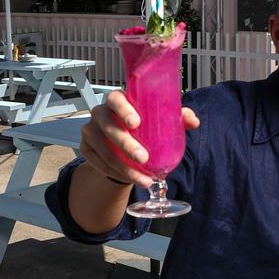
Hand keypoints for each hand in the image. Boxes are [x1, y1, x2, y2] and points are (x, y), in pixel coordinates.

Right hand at [79, 90, 198, 186]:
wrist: (123, 148)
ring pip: (103, 149)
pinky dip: (114, 172)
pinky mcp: (85, 148)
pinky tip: (129, 179)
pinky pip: (98, 162)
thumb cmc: (142, 128)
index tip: (137, 123)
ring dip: (123, 166)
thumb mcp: (160, 121)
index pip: (115, 98)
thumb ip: (177, 118)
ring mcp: (90, 131)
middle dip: (126, 144)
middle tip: (144, 158)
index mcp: (117, 100)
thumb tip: (193, 121)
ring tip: (143, 179)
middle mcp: (100, 113)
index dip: (124, 109)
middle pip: (108, 125)